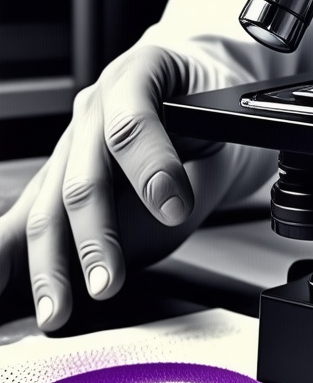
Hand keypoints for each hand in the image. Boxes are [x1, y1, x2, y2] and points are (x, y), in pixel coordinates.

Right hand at [0, 45, 249, 330]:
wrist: (186, 88)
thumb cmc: (203, 110)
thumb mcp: (220, 127)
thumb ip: (193, 168)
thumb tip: (168, 209)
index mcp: (139, 73)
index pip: (133, 121)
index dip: (151, 166)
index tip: (173, 207)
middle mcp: (95, 106)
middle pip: (83, 174)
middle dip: (93, 235)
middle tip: (107, 282)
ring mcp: (71, 142)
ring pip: (48, 205)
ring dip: (49, 264)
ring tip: (56, 309)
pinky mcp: (55, 177)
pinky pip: (23, 216)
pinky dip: (6, 254)